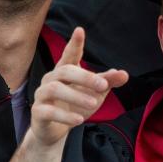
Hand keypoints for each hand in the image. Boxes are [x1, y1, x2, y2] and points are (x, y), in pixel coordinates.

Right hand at [29, 27, 128, 146]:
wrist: (56, 130)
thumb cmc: (75, 105)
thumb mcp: (95, 93)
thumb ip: (107, 82)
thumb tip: (124, 74)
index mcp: (65, 71)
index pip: (69, 54)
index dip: (74, 43)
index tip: (80, 31)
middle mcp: (51, 79)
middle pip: (65, 71)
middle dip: (85, 77)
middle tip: (103, 85)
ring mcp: (42, 95)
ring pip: (54, 89)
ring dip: (76, 96)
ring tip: (93, 104)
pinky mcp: (38, 112)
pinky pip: (48, 111)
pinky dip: (65, 115)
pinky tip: (80, 119)